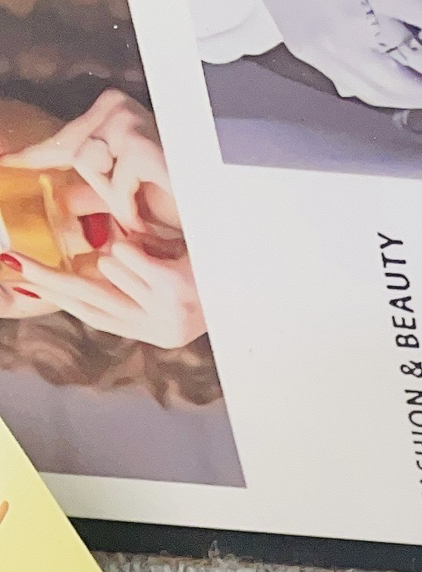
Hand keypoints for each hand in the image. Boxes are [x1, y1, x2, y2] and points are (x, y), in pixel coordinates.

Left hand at [0, 89, 179, 242]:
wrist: (218, 221)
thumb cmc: (181, 206)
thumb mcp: (127, 199)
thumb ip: (94, 193)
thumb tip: (65, 198)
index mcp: (115, 112)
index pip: (66, 134)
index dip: (35, 153)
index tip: (8, 162)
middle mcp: (121, 108)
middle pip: (74, 149)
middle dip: (98, 189)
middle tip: (130, 212)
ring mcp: (131, 123)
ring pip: (87, 163)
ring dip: (113, 198)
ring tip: (141, 213)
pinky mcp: (142, 146)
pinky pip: (110, 181)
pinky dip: (125, 206)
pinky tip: (144, 216)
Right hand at [1, 238, 204, 346]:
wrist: (248, 273)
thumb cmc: (201, 270)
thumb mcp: (160, 280)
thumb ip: (124, 281)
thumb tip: (85, 265)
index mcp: (150, 329)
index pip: (91, 313)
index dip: (56, 298)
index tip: (24, 282)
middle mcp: (155, 329)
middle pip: (85, 298)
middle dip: (48, 276)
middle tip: (12, 259)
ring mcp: (162, 312)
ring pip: (108, 262)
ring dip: (128, 245)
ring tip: (160, 253)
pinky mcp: (168, 291)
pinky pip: (125, 253)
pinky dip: (140, 242)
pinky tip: (165, 251)